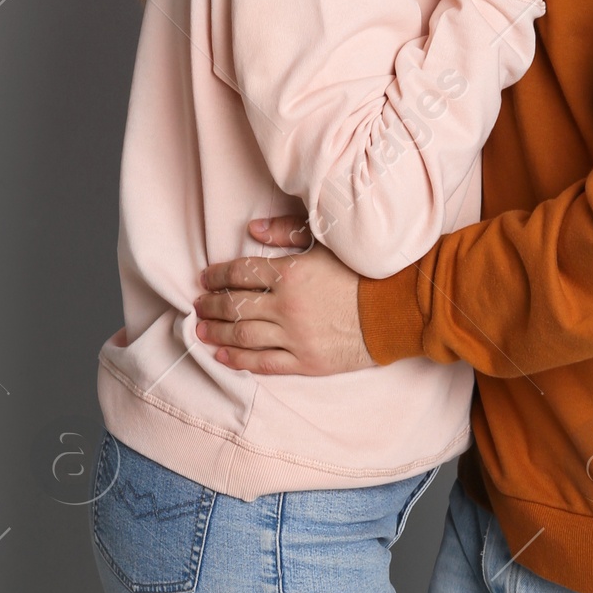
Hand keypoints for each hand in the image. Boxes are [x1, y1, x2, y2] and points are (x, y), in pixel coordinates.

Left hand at [194, 231, 370, 373]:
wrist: (395, 310)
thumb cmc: (362, 271)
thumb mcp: (327, 242)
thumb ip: (287, 232)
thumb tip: (252, 229)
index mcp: (290, 273)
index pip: (241, 273)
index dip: (218, 276)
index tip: (205, 278)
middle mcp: (287, 306)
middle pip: (235, 306)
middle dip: (211, 304)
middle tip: (197, 304)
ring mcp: (295, 337)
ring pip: (243, 336)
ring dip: (217, 332)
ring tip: (201, 329)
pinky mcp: (305, 362)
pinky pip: (264, 363)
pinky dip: (239, 360)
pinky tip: (223, 355)